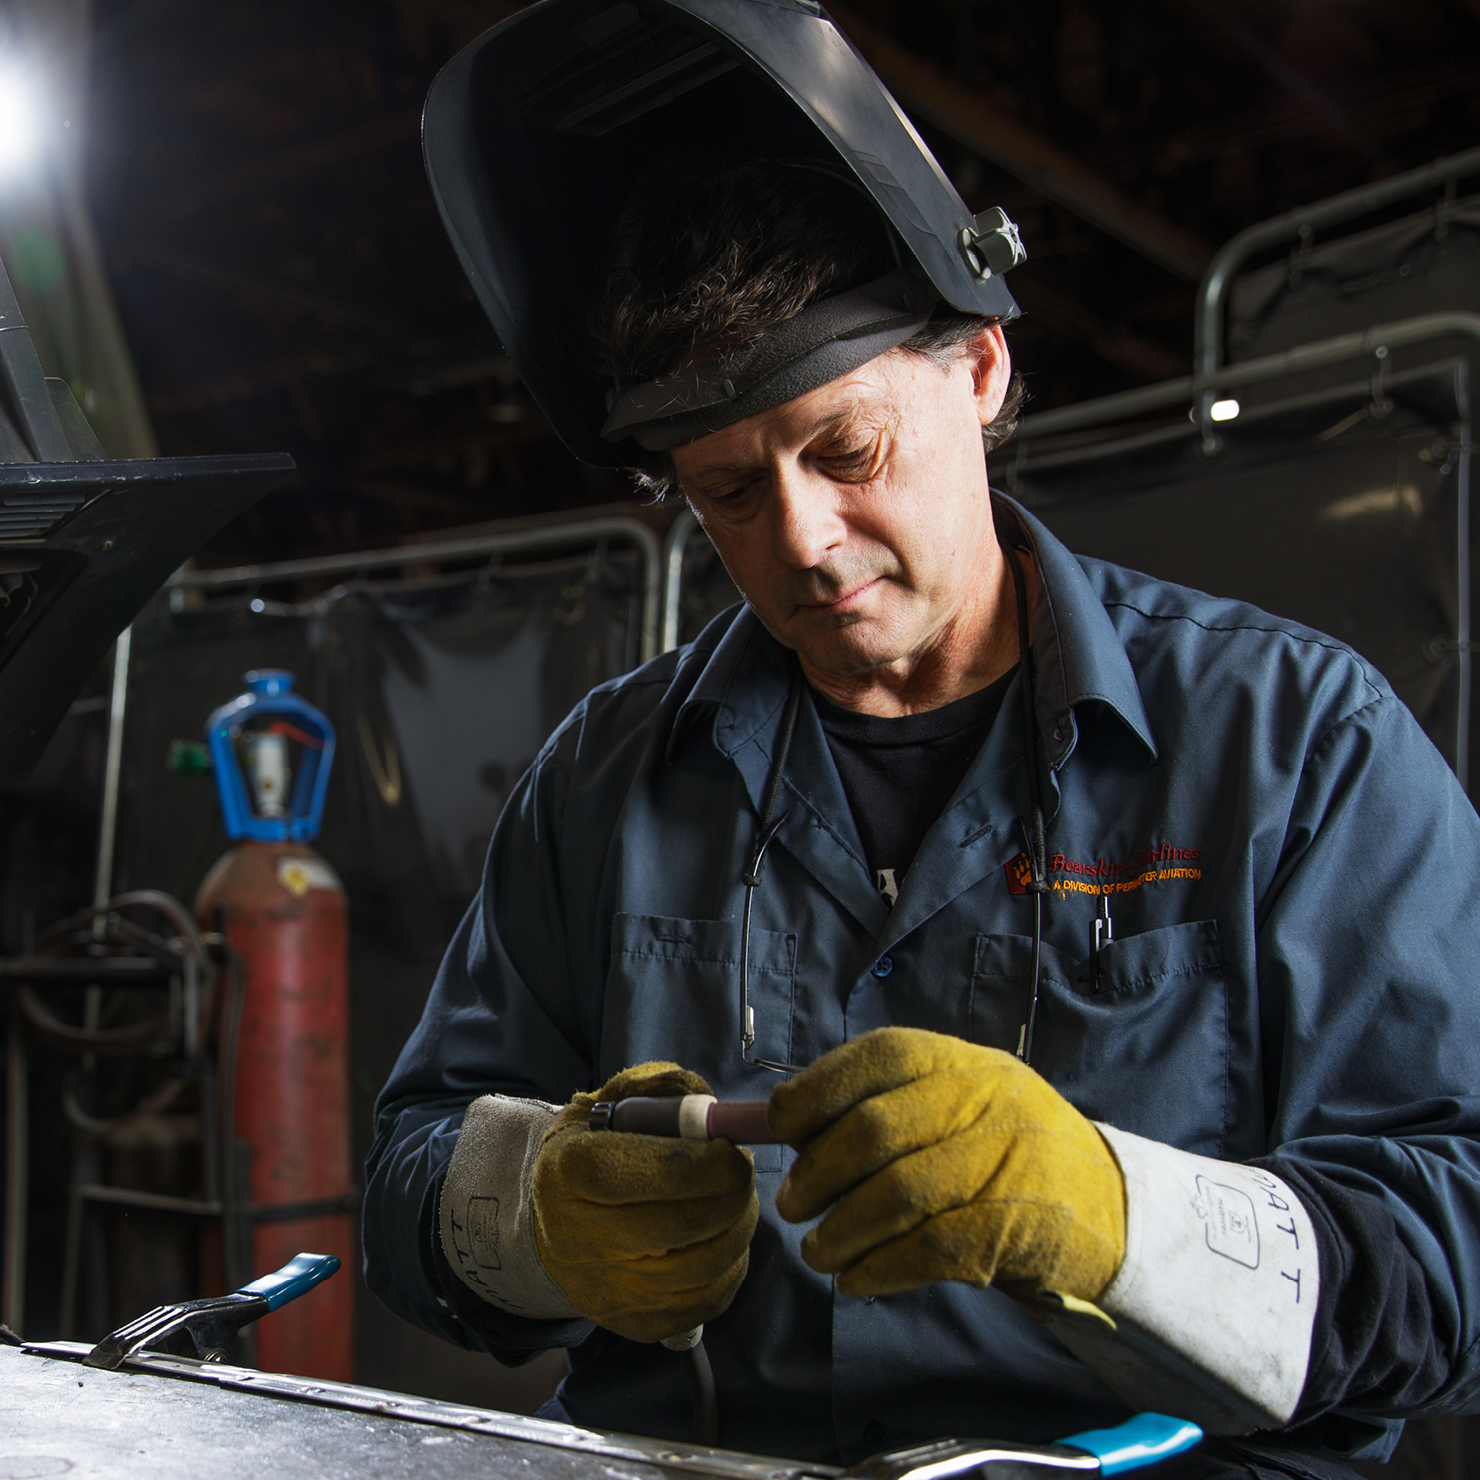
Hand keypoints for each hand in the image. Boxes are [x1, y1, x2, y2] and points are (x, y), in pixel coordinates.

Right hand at [532, 1062, 757, 1342]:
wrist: (556, 1213)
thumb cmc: (601, 1145)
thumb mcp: (619, 1100)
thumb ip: (667, 1092)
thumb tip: (718, 1113)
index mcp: (570, 1169)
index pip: (645, 1173)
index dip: (702, 1164)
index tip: (731, 1149)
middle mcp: (577, 1235)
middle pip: (675, 1227)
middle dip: (730, 1197)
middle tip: (744, 1173)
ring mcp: (603, 1288)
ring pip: (698, 1270)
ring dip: (738, 1231)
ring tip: (739, 1202)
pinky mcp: (630, 1322)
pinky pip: (702, 1305)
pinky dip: (729, 1270)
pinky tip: (724, 1239)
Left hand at [768, 1027, 1124, 1300]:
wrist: (1111, 1210)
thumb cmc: (1003, 1155)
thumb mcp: (955, 1106)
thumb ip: (879, 1107)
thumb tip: (778, 1123)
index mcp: (960, 1061)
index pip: (878, 1057)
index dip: (817, 1091)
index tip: (779, 1126)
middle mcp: (986, 1098)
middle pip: (877, 1130)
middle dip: (819, 1172)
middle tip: (792, 1204)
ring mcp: (1007, 1160)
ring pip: (899, 1193)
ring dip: (842, 1231)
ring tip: (819, 1252)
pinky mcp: (1020, 1225)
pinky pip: (932, 1248)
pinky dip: (881, 1268)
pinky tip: (856, 1281)